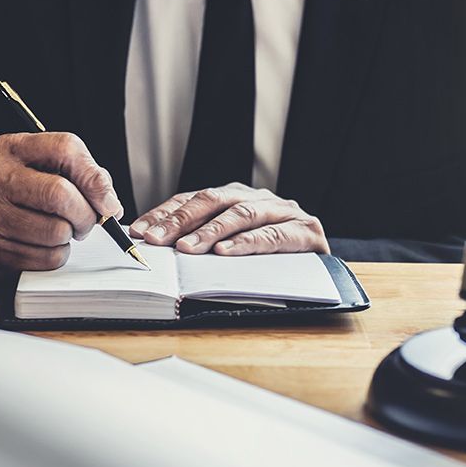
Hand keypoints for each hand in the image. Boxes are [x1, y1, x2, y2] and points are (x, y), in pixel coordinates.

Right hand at [0, 132, 121, 276]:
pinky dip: (56, 255)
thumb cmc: (5, 190)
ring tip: (59, 230)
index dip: (95, 177)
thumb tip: (109, 201)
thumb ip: (74, 171)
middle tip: (87, 221)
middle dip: (86, 214)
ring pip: (56, 232)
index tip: (107, 200)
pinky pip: (45, 258)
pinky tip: (42, 245)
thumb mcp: (31, 164)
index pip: (65, 148)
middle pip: (61, 195)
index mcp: (9, 148)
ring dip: (70, 236)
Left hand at [129, 183, 329, 255]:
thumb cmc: (271, 260)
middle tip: (155, 239)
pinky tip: (225, 253)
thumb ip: (202, 241)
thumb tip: (156, 246)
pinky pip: (272, 236)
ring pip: (241, 215)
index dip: (165, 213)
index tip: (139, 230)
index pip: (193, 199)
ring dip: (210, 232)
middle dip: (180, 220)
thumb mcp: (231, 246)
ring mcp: (283, 212)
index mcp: (236, 197)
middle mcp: (258, 198)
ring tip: (187, 249)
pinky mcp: (306, 232)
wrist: (326, 269)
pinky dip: (246, 244)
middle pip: (213, 200)